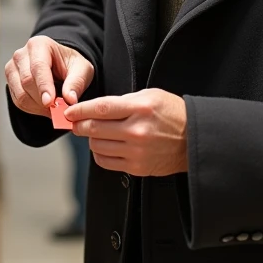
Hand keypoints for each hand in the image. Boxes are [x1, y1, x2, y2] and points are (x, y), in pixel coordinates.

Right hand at [5, 36, 94, 116]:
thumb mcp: (82, 69)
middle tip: (58, 109)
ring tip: (53, 108)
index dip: (43, 86)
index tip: (50, 102)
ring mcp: (12, 68)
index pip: (38, 66)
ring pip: (20, 94)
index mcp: (39, 45)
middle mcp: (21, 54)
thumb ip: (76, 83)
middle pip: (27, 81)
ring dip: (38, 106)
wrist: (60, 66)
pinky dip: (32, 108)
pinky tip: (43, 106)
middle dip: (42, 99)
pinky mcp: (10, 82)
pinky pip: (17, 101)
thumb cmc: (70, 64)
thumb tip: (70, 99)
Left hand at [66, 89, 187, 176]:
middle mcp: (137, 131)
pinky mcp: (137, 167)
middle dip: (79, 125)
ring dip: (91, 139)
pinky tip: (105, 146)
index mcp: (140, 108)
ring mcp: (136, 151)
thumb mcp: (150, 96)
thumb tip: (96, 108)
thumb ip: (123, 101)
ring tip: (95, 133)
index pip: (100, 109)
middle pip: (94, 128)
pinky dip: (100, 153)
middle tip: (74, 122)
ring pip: (97, 146)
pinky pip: (106, 162)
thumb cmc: (172, 114)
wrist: (194, 139)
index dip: (79, 110)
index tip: (69, 111)